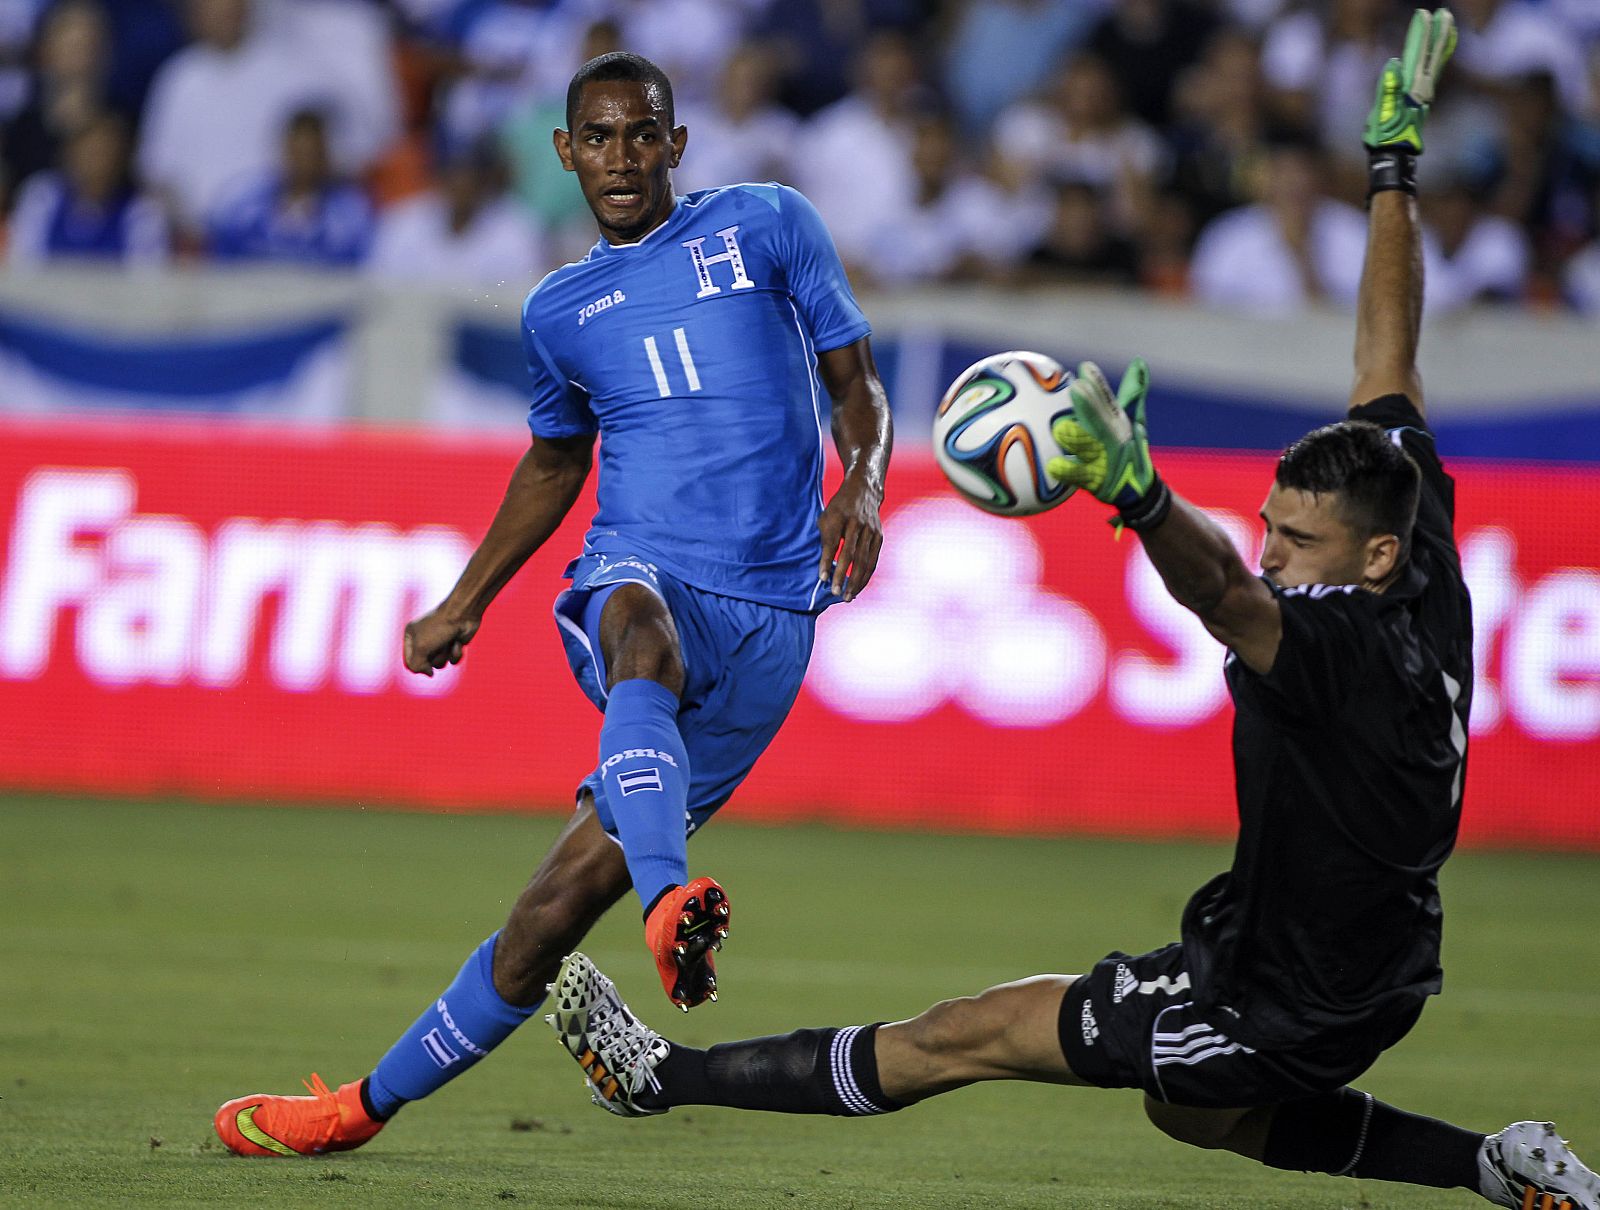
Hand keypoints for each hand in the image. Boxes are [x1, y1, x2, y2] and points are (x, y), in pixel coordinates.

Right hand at [403, 606, 479, 675]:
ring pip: (439, 664)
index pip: (409, 662)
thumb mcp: (421, 648)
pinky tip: (458, 642)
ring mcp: (439, 643)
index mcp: (410, 636)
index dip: (417, 666)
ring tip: (448, 641)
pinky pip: (452, 660)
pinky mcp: (453, 645)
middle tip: (438, 644)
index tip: (425, 661)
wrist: (464, 614)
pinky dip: (456, 653)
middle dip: (434, 657)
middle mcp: (423, 639)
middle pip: (425, 664)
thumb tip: (429, 674)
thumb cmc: (439, 627)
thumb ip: (416, 665)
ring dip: (445, 655)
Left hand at [818, 471, 883, 599]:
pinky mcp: (879, 536)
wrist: (864, 490)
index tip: (822, 578)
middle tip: (836, 593)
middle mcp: (857, 523)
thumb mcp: (826, 518)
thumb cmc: (838, 508)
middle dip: (843, 576)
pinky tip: (859, 587)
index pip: (832, 543)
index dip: (827, 561)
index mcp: (839, 516)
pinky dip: (866, 575)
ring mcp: (871, 530)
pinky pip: (873, 560)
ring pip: (864, 560)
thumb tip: (824, 568)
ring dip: (856, 580)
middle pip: (850, 554)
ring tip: (848, 596)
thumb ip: (825, 540)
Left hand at [1046, 359, 1156, 511]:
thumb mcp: (1133, 419)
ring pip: (1089, 447)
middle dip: (1090, 405)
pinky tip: (1051, 466)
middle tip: (1076, 387)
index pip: (1108, 401)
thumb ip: (1133, 392)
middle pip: (1101, 420)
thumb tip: (1138, 361)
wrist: (1138, 490)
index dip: (1098, 384)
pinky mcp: (1096, 482)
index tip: (1085, 367)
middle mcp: (1113, 439)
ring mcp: (1105, 461)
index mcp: (1118, 423)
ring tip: (1061, 428)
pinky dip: (1066, 472)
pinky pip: (1078, 477)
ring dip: (1077, 438)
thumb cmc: (1128, 448)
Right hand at [1363, 8, 1456, 154]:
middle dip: (1438, 32)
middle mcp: (1422, 86)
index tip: (1424, 15)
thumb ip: (1388, 88)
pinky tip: (1440, 51)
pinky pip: (1434, 71)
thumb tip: (1394, 63)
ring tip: (1448, 24)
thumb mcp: (1382, 114)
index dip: (1421, 33)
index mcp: (1412, 87)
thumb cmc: (1386, 136)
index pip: (1418, 54)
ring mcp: (1424, 91)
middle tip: (1444, 13)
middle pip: (1432, 54)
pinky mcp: (1422, 97)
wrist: (1396, 154)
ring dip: (1442, 41)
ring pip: (1436, 60)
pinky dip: (1440, 57)